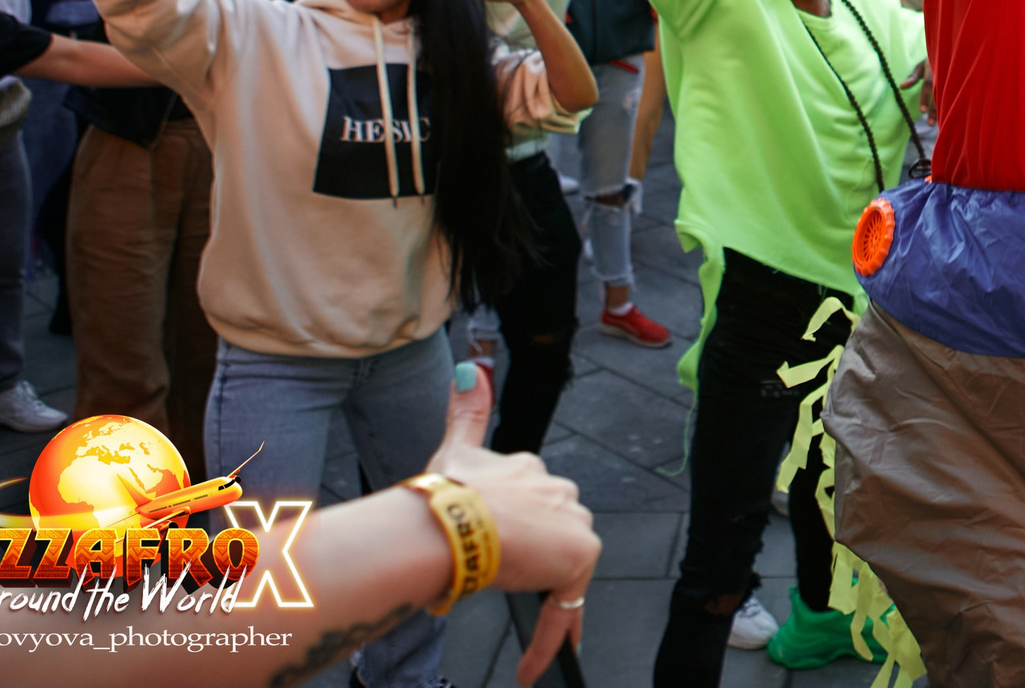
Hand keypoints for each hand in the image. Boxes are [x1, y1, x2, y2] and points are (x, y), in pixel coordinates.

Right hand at [421, 364, 599, 685]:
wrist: (450, 522)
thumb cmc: (443, 494)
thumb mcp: (454, 446)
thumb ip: (466, 407)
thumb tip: (470, 366)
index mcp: (531, 468)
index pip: (536, 506)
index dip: (520, 533)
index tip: (503, 552)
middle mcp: (559, 489)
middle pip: (553, 536)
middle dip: (531, 564)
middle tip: (498, 586)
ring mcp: (573, 522)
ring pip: (562, 570)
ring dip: (542, 598)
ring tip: (518, 632)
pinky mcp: (580, 555)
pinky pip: (565, 606)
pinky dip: (552, 639)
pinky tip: (531, 669)